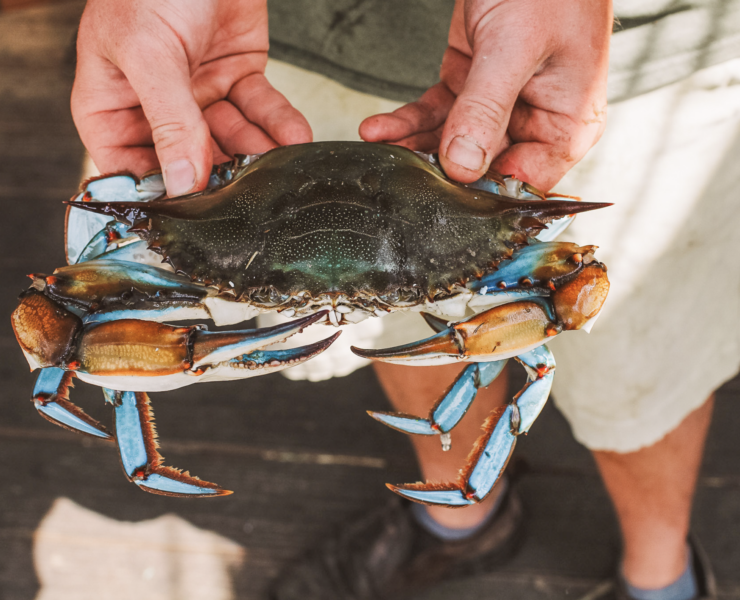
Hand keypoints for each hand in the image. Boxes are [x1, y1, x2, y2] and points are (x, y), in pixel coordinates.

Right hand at [72, 0, 311, 195]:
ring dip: (257, 154)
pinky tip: (296, 140)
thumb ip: (168, 119)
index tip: (191, 213)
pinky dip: (280, 125)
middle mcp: (156, 105)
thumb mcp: (150, 52)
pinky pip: (261, 111)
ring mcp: (199, 94)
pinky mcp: (238, 79)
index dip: (159, 191)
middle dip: (221, 175)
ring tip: (278, 167)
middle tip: (248, 194)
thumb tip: (182, 181)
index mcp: (112, 103)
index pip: (129, 166)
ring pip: (231, 140)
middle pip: (188, 160)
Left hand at [360, 0, 611, 190]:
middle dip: (437, 171)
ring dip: (412, 147)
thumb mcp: (515, 47)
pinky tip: (377, 130)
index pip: (525, 181)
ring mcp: (500, 106)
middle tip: (398, 176)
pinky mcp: (469, 87)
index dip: (483, 193)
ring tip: (379, 149)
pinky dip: (406, 122)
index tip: (442, 197)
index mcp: (566, 122)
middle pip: (482, 167)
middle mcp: (535, 120)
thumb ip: (487, 110)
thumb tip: (463, 167)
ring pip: (451, 143)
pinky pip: (435, 115)